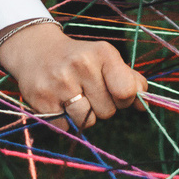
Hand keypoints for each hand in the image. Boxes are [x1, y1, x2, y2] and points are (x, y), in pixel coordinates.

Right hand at [0, 20, 146, 122]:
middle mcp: (80, 65)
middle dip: (101, 107)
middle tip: (88, 91)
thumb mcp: (105, 59)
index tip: (116, 93)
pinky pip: (66, 127)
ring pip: (86, 122)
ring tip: (74, 98)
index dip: (125, 99)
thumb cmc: (79, 59)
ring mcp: (59, 83)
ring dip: (84, 116)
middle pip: (107, 111)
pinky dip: (65, 121)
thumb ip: (129, 80)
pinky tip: (59, 102)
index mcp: (102, 53)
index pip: (127, 91)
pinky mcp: (41, 101)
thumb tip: (144, 105)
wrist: (34, 50)